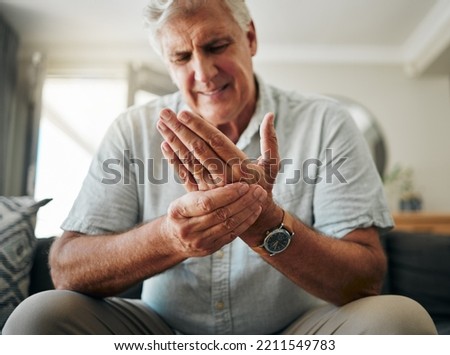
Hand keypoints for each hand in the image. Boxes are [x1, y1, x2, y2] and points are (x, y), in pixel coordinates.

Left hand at [157, 109, 283, 239]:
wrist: (254, 218)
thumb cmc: (264, 186)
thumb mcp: (272, 165)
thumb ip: (270, 140)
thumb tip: (270, 114)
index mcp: (240, 166)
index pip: (215, 141)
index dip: (198, 127)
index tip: (183, 113)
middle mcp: (223, 176)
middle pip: (198, 149)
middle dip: (180, 130)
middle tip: (165, 113)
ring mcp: (210, 186)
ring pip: (189, 160)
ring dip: (173, 141)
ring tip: (161, 124)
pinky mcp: (202, 194)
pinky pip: (185, 176)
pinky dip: (174, 161)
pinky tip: (164, 146)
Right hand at [161, 182, 266, 256]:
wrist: (174, 239)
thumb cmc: (182, 211)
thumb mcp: (183, 196)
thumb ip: (199, 186)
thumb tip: (216, 161)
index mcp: (179, 210)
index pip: (207, 202)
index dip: (227, 194)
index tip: (243, 184)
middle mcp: (187, 228)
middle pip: (221, 214)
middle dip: (243, 201)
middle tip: (258, 189)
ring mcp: (199, 241)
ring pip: (229, 225)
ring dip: (248, 210)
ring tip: (260, 197)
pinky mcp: (210, 248)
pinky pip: (232, 234)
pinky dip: (246, 222)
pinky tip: (256, 210)